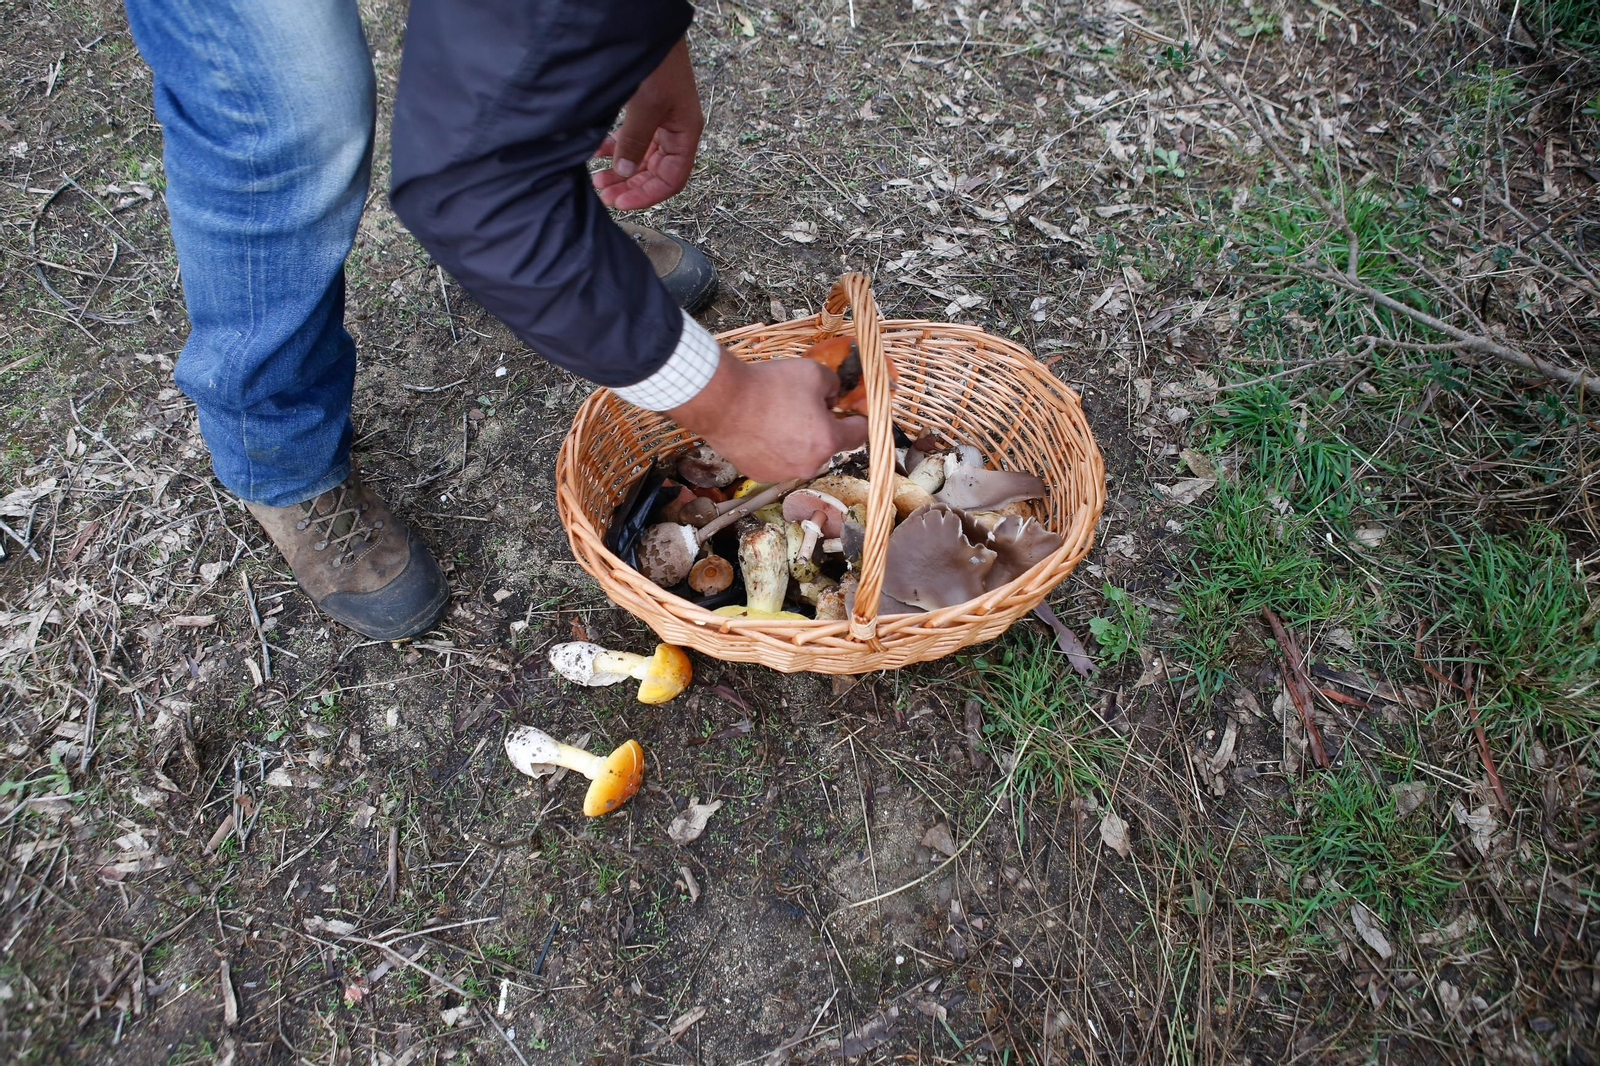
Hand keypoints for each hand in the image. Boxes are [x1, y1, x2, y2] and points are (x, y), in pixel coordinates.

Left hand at [592, 38, 701, 210]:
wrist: (647, 28)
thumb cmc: (659, 61)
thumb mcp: (647, 104)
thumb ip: (636, 140)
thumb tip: (625, 173)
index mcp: (685, 132)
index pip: (672, 179)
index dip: (648, 195)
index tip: (622, 202)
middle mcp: (674, 131)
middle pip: (655, 173)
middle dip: (630, 185)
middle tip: (604, 193)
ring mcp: (659, 122)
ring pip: (641, 159)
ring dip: (621, 171)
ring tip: (598, 179)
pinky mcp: (643, 111)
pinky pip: (630, 139)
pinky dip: (614, 149)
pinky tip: (596, 151)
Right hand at [668, 351, 868, 482]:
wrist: (722, 401)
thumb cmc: (767, 387)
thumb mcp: (813, 372)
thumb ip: (834, 385)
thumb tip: (833, 396)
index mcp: (827, 441)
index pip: (859, 435)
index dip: (858, 420)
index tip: (853, 414)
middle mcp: (808, 465)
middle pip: (827, 444)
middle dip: (821, 427)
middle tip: (803, 405)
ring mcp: (783, 473)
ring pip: (801, 454)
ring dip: (797, 438)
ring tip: (777, 415)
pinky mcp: (760, 474)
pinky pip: (778, 460)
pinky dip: (775, 447)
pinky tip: (762, 428)